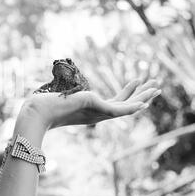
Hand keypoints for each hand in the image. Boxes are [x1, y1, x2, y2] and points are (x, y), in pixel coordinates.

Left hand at [20, 79, 160, 129]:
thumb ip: (63, 90)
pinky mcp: (98, 109)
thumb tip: (57, 80)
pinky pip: (122, 109)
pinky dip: (134, 105)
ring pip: (128, 107)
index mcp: (90, 112)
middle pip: (125, 105)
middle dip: (141, 95)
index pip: (114, 104)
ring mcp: (98, 114)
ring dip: (143, 97)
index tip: (136, 85)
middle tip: (155, 86)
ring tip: (156, 86)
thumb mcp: (59, 94)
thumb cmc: (45, 105)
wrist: (39, 112)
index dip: (127, 96)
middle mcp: (97, 115)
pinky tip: (144, 101)